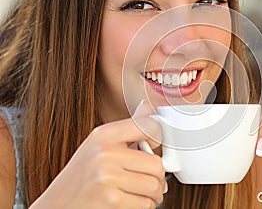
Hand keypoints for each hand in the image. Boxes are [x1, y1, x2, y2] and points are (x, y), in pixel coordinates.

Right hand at [30, 100, 165, 208]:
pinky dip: (145, 206)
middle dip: (160, 177)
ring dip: (155, 194)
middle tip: (154, 180)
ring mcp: (107, 177)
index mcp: (104, 134)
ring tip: (144, 192)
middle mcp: (105, 153)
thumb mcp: (99, 143)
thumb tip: (146, 105)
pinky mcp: (111, 200)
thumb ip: (127, 127)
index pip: (148, 126)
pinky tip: (133, 202)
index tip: (155, 147)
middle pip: (157, 164)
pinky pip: (145, 204)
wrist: (58, 204)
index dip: (158, 137)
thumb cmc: (83, 174)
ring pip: (154, 186)